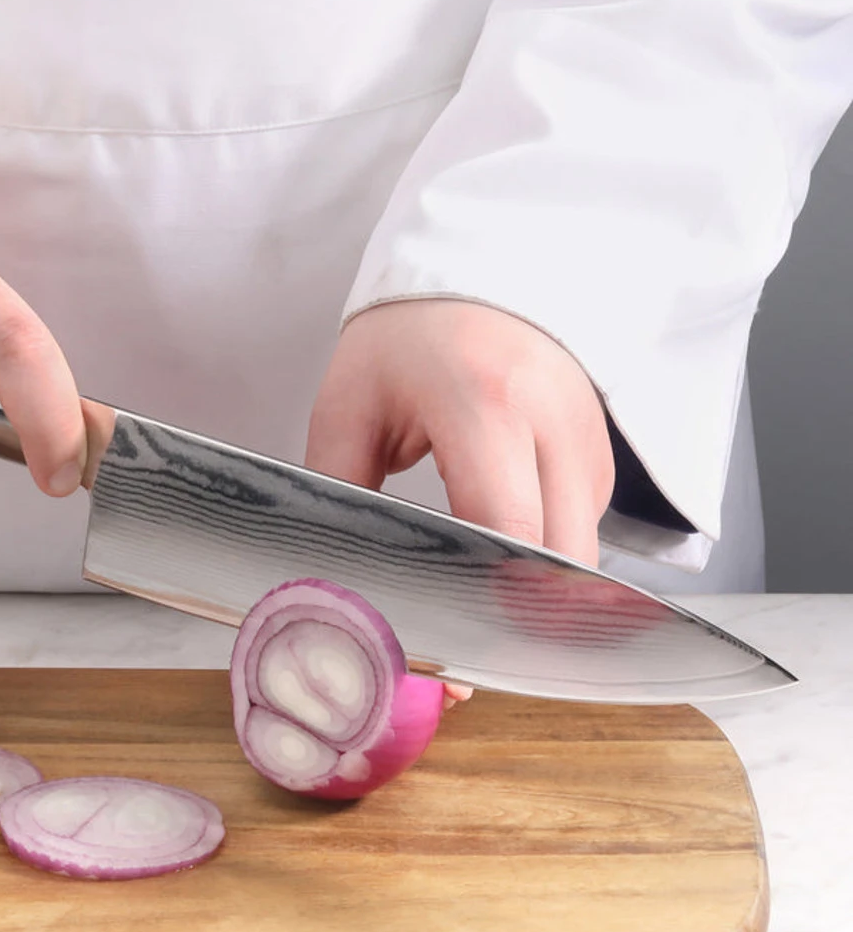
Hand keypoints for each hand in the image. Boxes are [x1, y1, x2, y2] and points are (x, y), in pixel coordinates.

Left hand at [305, 298, 615, 705]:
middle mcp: (555, 420)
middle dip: (521, 618)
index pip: (510, 529)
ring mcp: (589, 435)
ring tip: (482, 617)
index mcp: (486, 402)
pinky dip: (549, 557)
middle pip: (563, 559)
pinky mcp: (600, 449)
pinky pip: (584, 527)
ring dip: (539, 593)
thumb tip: (331, 573)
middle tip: (469, 659)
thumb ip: (338, 490)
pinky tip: (507, 569)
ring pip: (581, 553)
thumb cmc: (405, 337)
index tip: (461, 656)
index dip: (492, 603)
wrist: (476, 273)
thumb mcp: (349, 407)